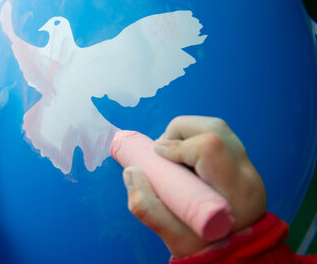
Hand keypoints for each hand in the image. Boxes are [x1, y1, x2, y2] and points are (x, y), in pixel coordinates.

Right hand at [123, 116, 266, 258]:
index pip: (209, 147)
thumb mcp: (173, 236)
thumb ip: (147, 207)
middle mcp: (246, 173)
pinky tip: (184, 158)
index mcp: (236, 192)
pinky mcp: (240, 160)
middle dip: (178, 132)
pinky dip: (193, 137)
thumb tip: (131, 171)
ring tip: (172, 156)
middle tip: (163, 155)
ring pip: (215, 126)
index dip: (177, 145)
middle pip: (213, 128)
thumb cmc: (205, 245)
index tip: (157, 156)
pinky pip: (216, 133)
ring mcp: (247, 164)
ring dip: (185, 133)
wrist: (236, 254)